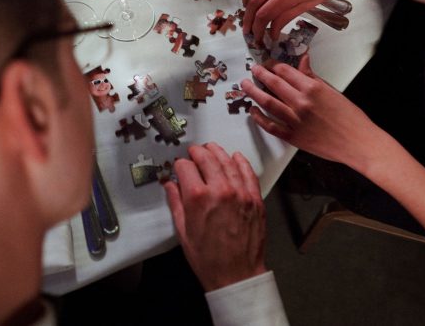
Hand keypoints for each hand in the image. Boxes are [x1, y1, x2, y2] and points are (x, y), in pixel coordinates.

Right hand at [164, 143, 266, 291]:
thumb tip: (170, 185)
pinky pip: (248, 173)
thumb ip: (176, 203)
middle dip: (198, 152)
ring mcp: (240, 193)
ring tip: (211, 148)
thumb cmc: (207, 258)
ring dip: (217, 152)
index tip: (179, 167)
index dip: (180, 165)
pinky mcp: (255, 199)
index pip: (186, 167)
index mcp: (198, 198)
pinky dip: (241, 162)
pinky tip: (235, 157)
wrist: (236, 274)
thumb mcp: (183, 231)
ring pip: (227, 161)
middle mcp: (220, 190)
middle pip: (207, 159)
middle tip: (194, 152)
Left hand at [241, 56, 384, 167]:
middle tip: (253, 69)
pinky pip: (270, 126)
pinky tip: (253, 110)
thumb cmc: (350, 118)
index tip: (269, 64)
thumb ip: (313, 77)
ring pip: (267, 102)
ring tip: (245, 85)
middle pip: (273, 83)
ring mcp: (295, 120)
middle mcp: (301, 102)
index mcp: (312, 88)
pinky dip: (259, 118)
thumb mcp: (332, 91)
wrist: (358, 143)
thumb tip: (303, 61)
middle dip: (260, 74)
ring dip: (253, 92)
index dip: (274, 65)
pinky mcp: (293, 137)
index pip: (285, 71)